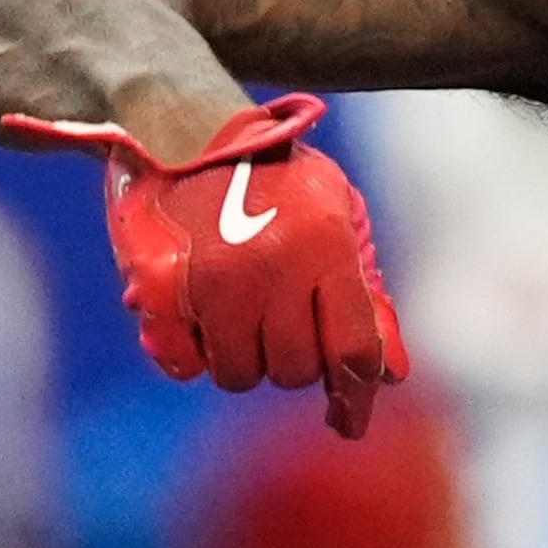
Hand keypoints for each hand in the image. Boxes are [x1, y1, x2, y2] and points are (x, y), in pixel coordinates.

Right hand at [2, 93, 407, 434]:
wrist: (187, 128)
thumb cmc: (279, 179)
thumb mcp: (341, 217)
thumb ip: (368, 296)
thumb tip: (392, 377)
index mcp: (326, 245)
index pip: (352, 349)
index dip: (357, 395)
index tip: (351, 419)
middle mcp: (270, 265)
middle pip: (293, 370)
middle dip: (294, 359)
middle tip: (281, 323)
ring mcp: (209, 278)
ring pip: (238, 374)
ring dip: (245, 358)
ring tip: (241, 314)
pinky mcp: (155, 286)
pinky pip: (182, 365)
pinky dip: (193, 355)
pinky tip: (200, 324)